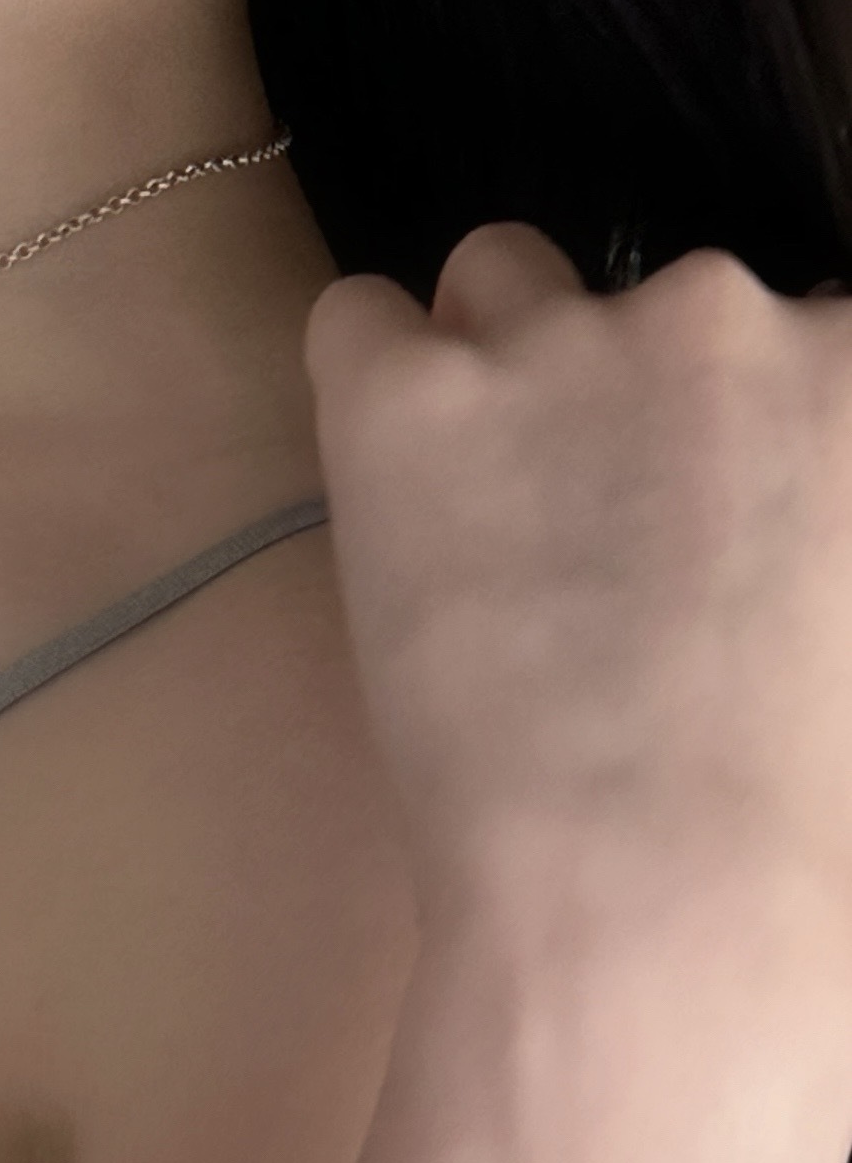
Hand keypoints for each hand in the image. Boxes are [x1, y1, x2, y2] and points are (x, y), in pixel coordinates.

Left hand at [307, 229, 851, 1045]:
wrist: (653, 882)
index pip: (790, 326)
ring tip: (481, 519)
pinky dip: (364, 389)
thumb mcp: (837, 623)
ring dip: (489, 368)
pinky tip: (387, 488)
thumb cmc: (786, 800)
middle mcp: (728, 309)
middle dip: (621, 398)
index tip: (698, 515)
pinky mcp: (411, 400)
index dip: (728, 425)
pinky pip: (358, 325)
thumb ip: (807, 495)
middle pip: (658, 299)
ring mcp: (564, 343)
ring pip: (501, 280)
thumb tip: (725, 525)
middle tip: (586, 551)